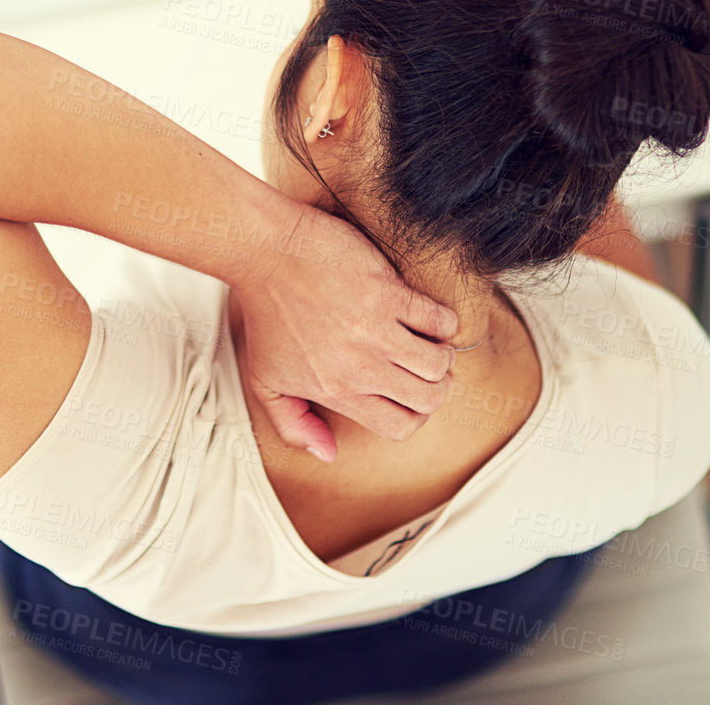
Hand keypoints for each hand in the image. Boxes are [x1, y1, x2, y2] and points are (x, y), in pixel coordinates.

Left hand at [231, 201, 460, 462]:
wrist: (266, 255)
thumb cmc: (266, 312)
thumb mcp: (265, 380)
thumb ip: (294, 424)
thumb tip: (327, 454)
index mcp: (336, 391)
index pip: (399, 427)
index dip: (415, 416)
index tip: (411, 395)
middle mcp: (360, 368)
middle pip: (429, 399)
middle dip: (437, 388)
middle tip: (427, 369)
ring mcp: (376, 331)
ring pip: (439, 363)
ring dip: (442, 355)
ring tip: (428, 342)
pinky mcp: (388, 294)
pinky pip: (440, 320)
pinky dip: (444, 322)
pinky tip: (427, 315)